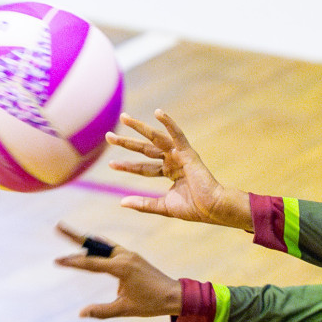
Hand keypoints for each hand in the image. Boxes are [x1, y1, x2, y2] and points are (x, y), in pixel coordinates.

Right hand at [53, 223, 182, 318]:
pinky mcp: (132, 256)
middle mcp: (124, 257)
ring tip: (69, 234)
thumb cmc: (151, 304)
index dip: (73, 262)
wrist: (174, 295)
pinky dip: (99, 245)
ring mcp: (129, 254)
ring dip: (86, 240)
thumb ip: (102, 311)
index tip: (57, 261)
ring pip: (103, 244)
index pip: (91, 263)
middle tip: (57, 227)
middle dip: (74, 236)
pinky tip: (91, 245)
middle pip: (94, 245)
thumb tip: (81, 313)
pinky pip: (111, 247)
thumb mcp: (125, 309)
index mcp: (122, 268)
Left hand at [106, 110, 249, 228]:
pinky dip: (168, 123)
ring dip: (139, 128)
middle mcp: (173, 161)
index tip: (111, 164)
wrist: (213, 208)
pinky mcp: (188, 152)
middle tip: (108, 136)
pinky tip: (158, 112)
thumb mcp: (163, 206)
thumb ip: (143, 204)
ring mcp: (180, 155)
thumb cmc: (194, 209)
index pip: (143, 167)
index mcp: (169, 172)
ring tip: (124, 118)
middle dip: (127, 142)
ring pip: (155, 139)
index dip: (127, 166)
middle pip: (145, 149)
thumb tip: (121, 203)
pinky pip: (177, 134)